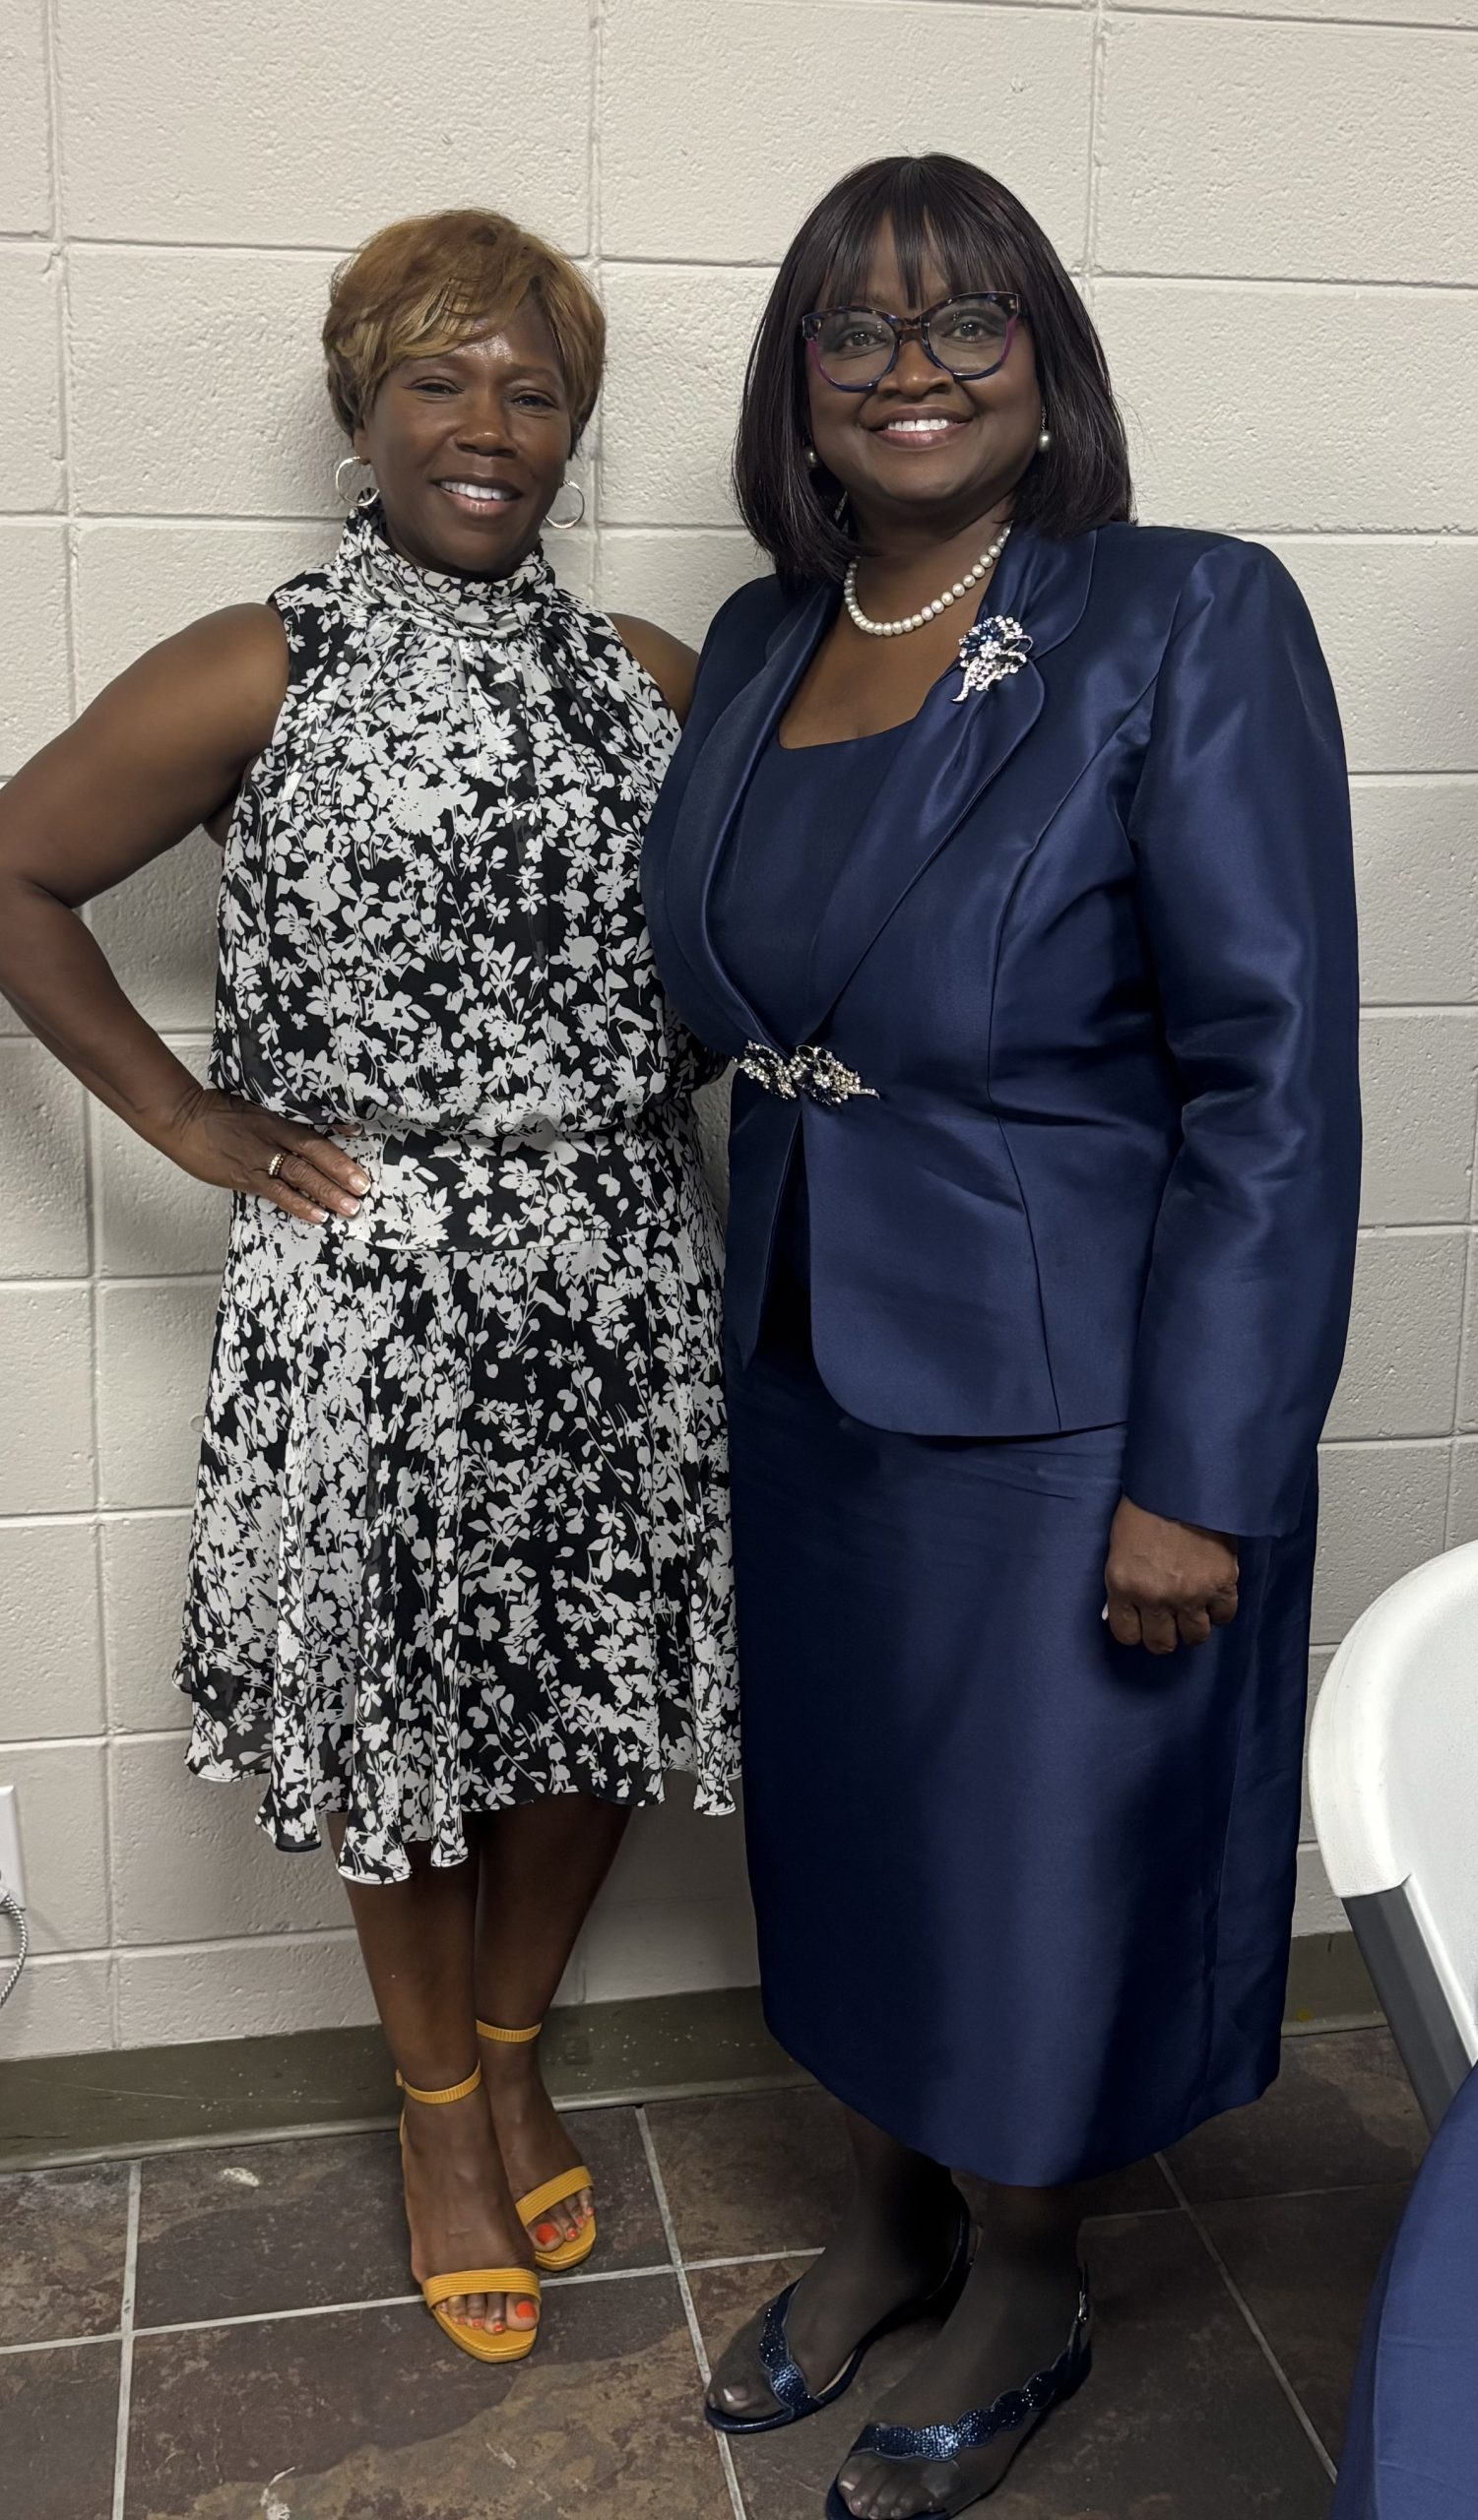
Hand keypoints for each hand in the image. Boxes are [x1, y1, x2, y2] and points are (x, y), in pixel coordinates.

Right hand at [162, 1086, 368, 1225]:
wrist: (181, 1118)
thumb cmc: (214, 1111)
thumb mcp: (252, 1105)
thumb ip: (279, 1117)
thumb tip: (309, 1123)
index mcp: (275, 1120)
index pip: (312, 1133)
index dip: (336, 1141)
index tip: (361, 1146)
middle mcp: (271, 1139)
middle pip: (312, 1156)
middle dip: (341, 1173)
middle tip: (363, 1189)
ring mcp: (258, 1159)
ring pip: (300, 1177)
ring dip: (327, 1193)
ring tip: (349, 1208)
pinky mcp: (244, 1177)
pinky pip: (277, 1194)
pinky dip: (299, 1205)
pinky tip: (317, 1216)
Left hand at [1103, 1496, 1238, 1654]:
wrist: (1182, 1484)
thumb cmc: (1143, 1508)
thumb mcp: (1119, 1548)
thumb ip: (1124, 1582)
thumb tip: (1130, 1606)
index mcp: (1123, 1586)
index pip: (1127, 1635)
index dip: (1136, 1630)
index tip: (1142, 1623)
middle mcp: (1156, 1598)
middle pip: (1161, 1643)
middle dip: (1164, 1635)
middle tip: (1169, 1620)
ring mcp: (1190, 1595)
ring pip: (1195, 1636)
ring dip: (1192, 1626)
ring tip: (1193, 1610)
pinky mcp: (1221, 1585)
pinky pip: (1224, 1616)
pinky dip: (1219, 1610)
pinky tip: (1213, 1597)